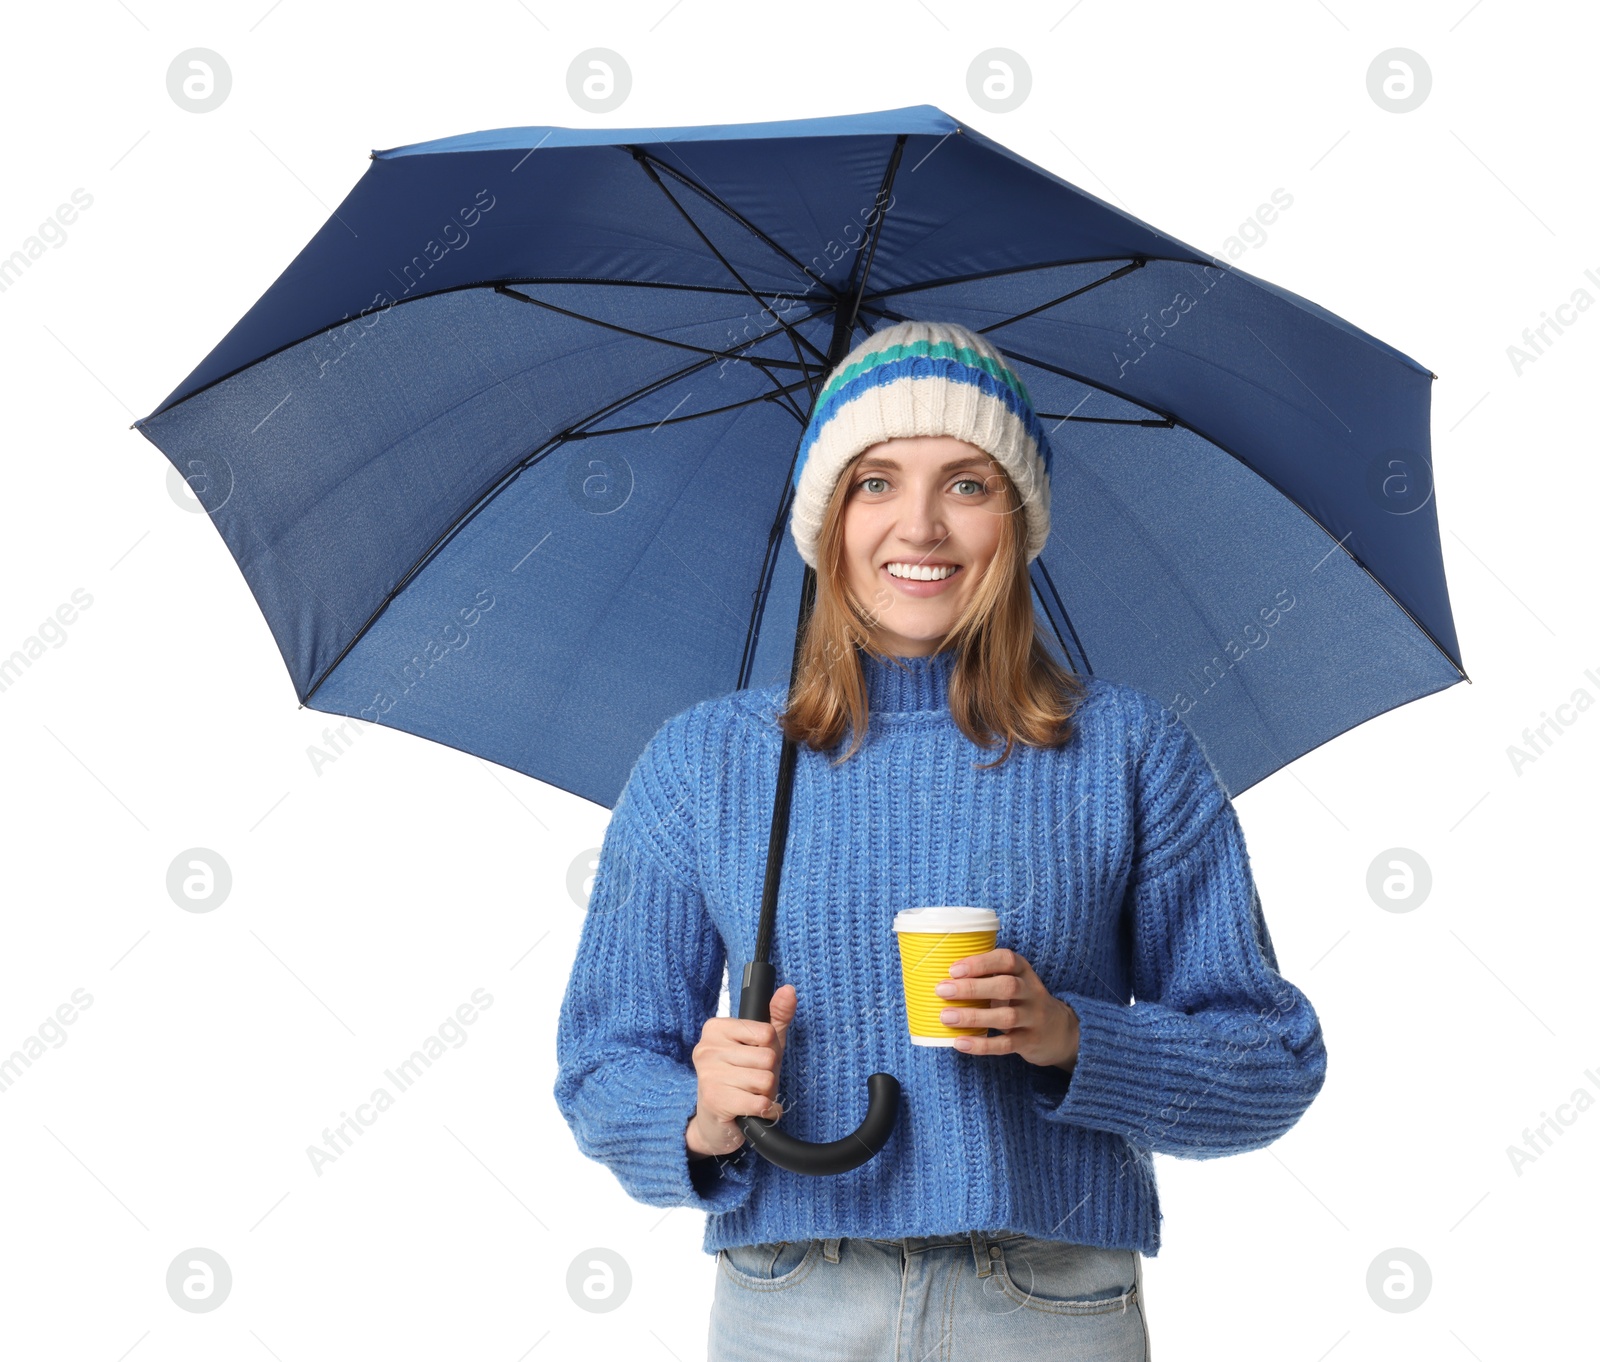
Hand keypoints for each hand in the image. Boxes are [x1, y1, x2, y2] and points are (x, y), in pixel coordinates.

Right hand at [686, 984, 796, 1157]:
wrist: (716, 1121)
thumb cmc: (740, 1077)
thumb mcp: (761, 1044)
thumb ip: (776, 1015)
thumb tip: (789, 990)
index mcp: (715, 1028)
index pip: (766, 1032)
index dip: (769, 1050)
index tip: (753, 1058)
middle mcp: (707, 1049)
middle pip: (767, 1058)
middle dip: (768, 1074)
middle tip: (750, 1082)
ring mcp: (709, 1075)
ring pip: (765, 1080)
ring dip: (765, 1094)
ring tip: (748, 1095)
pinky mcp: (715, 1101)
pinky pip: (760, 1102)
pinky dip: (763, 1110)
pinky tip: (749, 1109)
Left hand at [935, 948, 1079, 1070]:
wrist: (1060, 1032)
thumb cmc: (1022, 1001)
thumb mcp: (1014, 982)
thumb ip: (987, 977)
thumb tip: (943, 978)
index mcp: (1024, 971)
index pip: (1007, 960)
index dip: (981, 963)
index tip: (953, 969)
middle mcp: (1032, 992)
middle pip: (1006, 986)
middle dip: (972, 988)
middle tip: (942, 990)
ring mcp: (1034, 1018)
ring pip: (1005, 1016)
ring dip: (973, 1016)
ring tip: (946, 1017)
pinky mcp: (1030, 1042)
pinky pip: (1005, 1044)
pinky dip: (981, 1044)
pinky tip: (960, 1043)